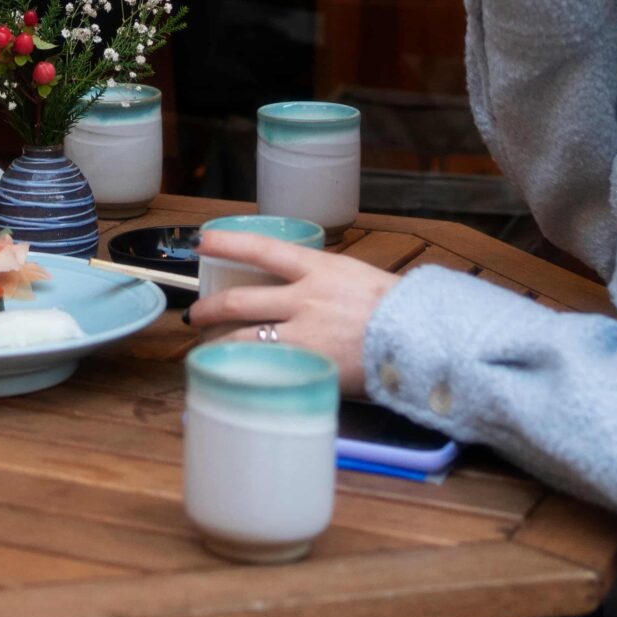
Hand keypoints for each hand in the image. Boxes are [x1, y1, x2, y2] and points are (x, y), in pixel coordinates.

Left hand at [186, 231, 399, 393]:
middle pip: (239, 299)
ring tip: (206, 348)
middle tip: (194, 312)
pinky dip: (246, 371)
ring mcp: (303, 334)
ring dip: (218, 343)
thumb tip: (302, 289)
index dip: (226, 243)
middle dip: (209, 308)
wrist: (422, 340)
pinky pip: (265, 368)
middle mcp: (304, 298)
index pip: (261, 248)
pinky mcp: (308, 365)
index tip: (202, 241)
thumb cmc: (398, 310)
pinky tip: (235, 375)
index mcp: (319, 269)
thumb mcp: (358, 280)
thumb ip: (326, 283)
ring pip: (243, 338)